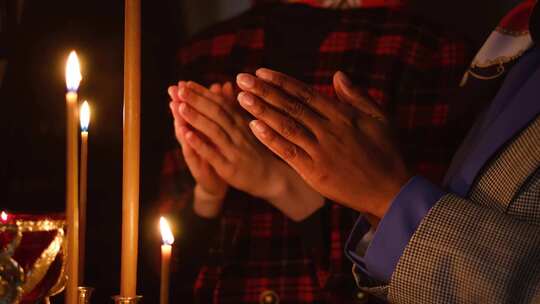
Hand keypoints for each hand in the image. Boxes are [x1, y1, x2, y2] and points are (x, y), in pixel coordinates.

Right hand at [168, 83, 227, 217]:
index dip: (188, 97)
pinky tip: (185, 132)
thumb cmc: (219, 154)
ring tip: (175, 106)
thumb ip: (219, 110)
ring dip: (180, 120)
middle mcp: (194, 141)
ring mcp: (193, 153)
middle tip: (173, 89)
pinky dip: (189, 142)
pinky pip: (191, 152)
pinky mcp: (197, 167)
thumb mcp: (220, 132)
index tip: (184, 82)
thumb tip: (219, 85)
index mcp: (200, 130)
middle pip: (184, 119)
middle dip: (180, 103)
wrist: (219, 184)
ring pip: (184, 134)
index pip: (193, 111)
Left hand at [175, 81, 323, 220]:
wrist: (270, 178)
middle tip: (180, 88)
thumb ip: (233, 108)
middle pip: (216, 113)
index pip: (220, 103)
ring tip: (180, 106)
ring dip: (196, 118)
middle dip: (197, 100)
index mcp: (241, 122)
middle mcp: (238, 133)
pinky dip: (199, 143)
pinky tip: (186, 134)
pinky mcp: (229, 167)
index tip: (186, 83)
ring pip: (214, 130)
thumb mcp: (246, 127)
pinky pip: (212, 153)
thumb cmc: (254, 150)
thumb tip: (223, 84)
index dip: (203, 93)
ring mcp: (234, 150)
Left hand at [236, 69, 411, 219]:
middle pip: (290, 106)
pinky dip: (271, 139)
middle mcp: (328, 130)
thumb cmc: (386, 153)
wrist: (391, 190)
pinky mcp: (315, 172)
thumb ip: (357, 96)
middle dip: (264, 91)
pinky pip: (288, 152)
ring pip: (286, 126)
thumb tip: (337, 75)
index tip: (261, 72)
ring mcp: (320, 151)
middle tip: (242, 79)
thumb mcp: (379, 118)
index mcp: (342, 115)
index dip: (281, 82)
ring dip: (262, 110)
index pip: (305, 93)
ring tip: (242, 98)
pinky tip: (254, 127)